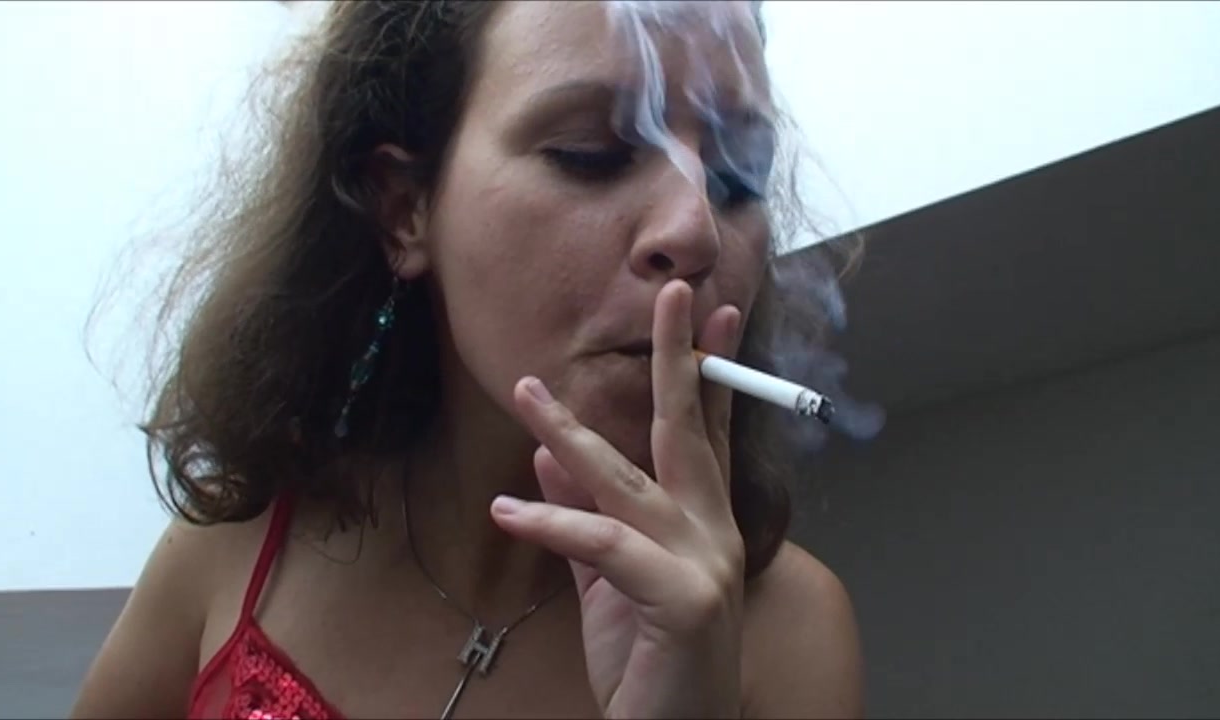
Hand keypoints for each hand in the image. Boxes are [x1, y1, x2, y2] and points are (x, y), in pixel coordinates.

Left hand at [491, 280, 745, 718]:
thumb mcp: (606, 581)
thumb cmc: (649, 663)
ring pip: (628, 481)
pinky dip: (552, 522)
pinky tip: (507, 508)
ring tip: (526, 389)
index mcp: (702, 525)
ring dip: (571, 431)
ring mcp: (704, 565)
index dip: (705, 372)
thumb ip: (586, 516)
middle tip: (670, 290)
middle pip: (688, 431)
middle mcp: (712, 534)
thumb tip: (549, 453)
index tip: (706, 316)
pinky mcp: (682, 600)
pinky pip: (604, 546)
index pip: (703, 434)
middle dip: (677, 357)